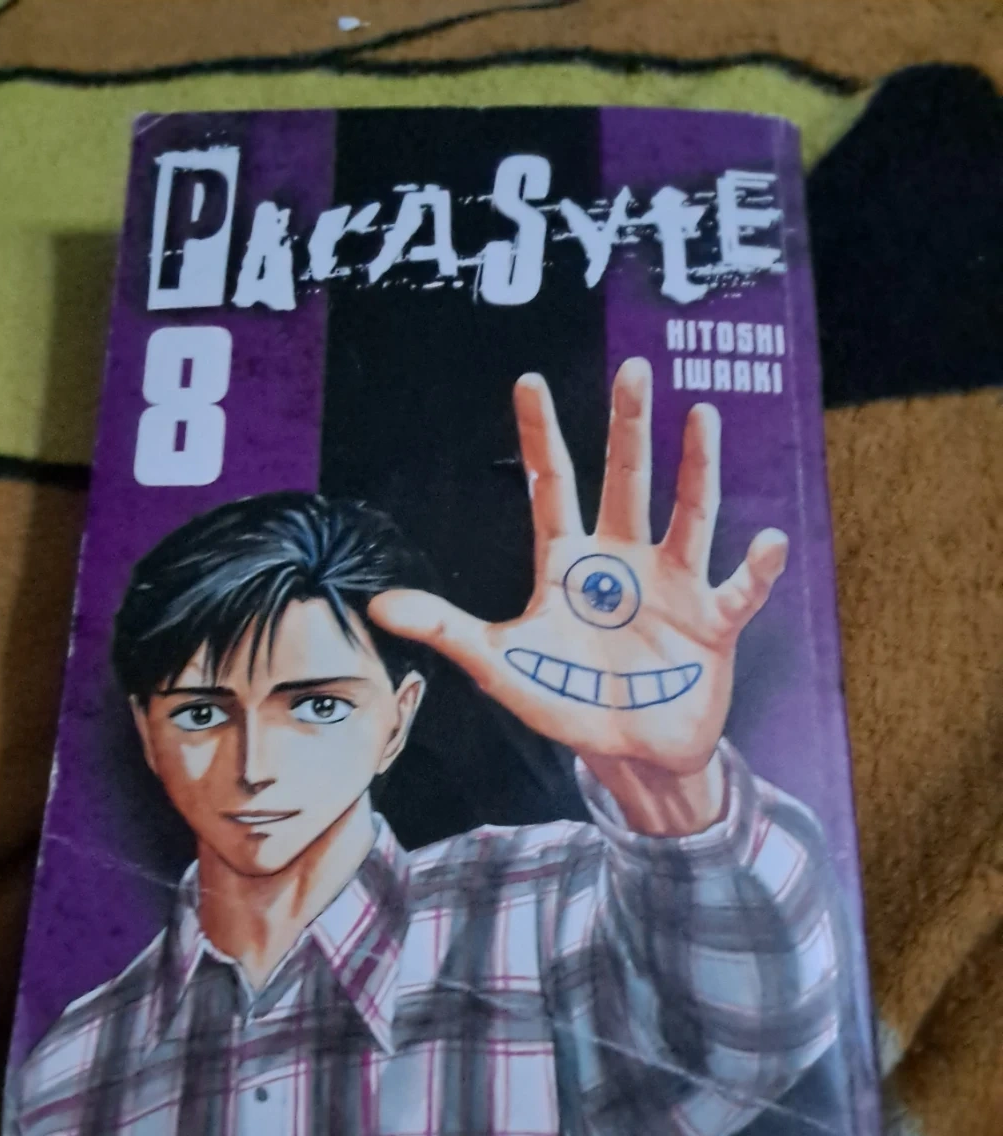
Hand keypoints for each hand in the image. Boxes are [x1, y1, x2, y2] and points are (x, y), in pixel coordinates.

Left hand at [369, 357, 787, 782]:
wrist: (630, 753)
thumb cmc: (567, 700)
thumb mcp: (501, 666)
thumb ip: (447, 630)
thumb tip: (378, 605)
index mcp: (570, 565)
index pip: (552, 486)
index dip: (539, 435)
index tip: (528, 380)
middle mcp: (623, 562)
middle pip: (627, 482)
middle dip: (629, 428)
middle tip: (634, 370)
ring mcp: (672, 587)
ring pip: (689, 515)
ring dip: (696, 469)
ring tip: (701, 415)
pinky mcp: (712, 623)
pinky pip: (740, 590)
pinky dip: (757, 569)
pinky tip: (768, 541)